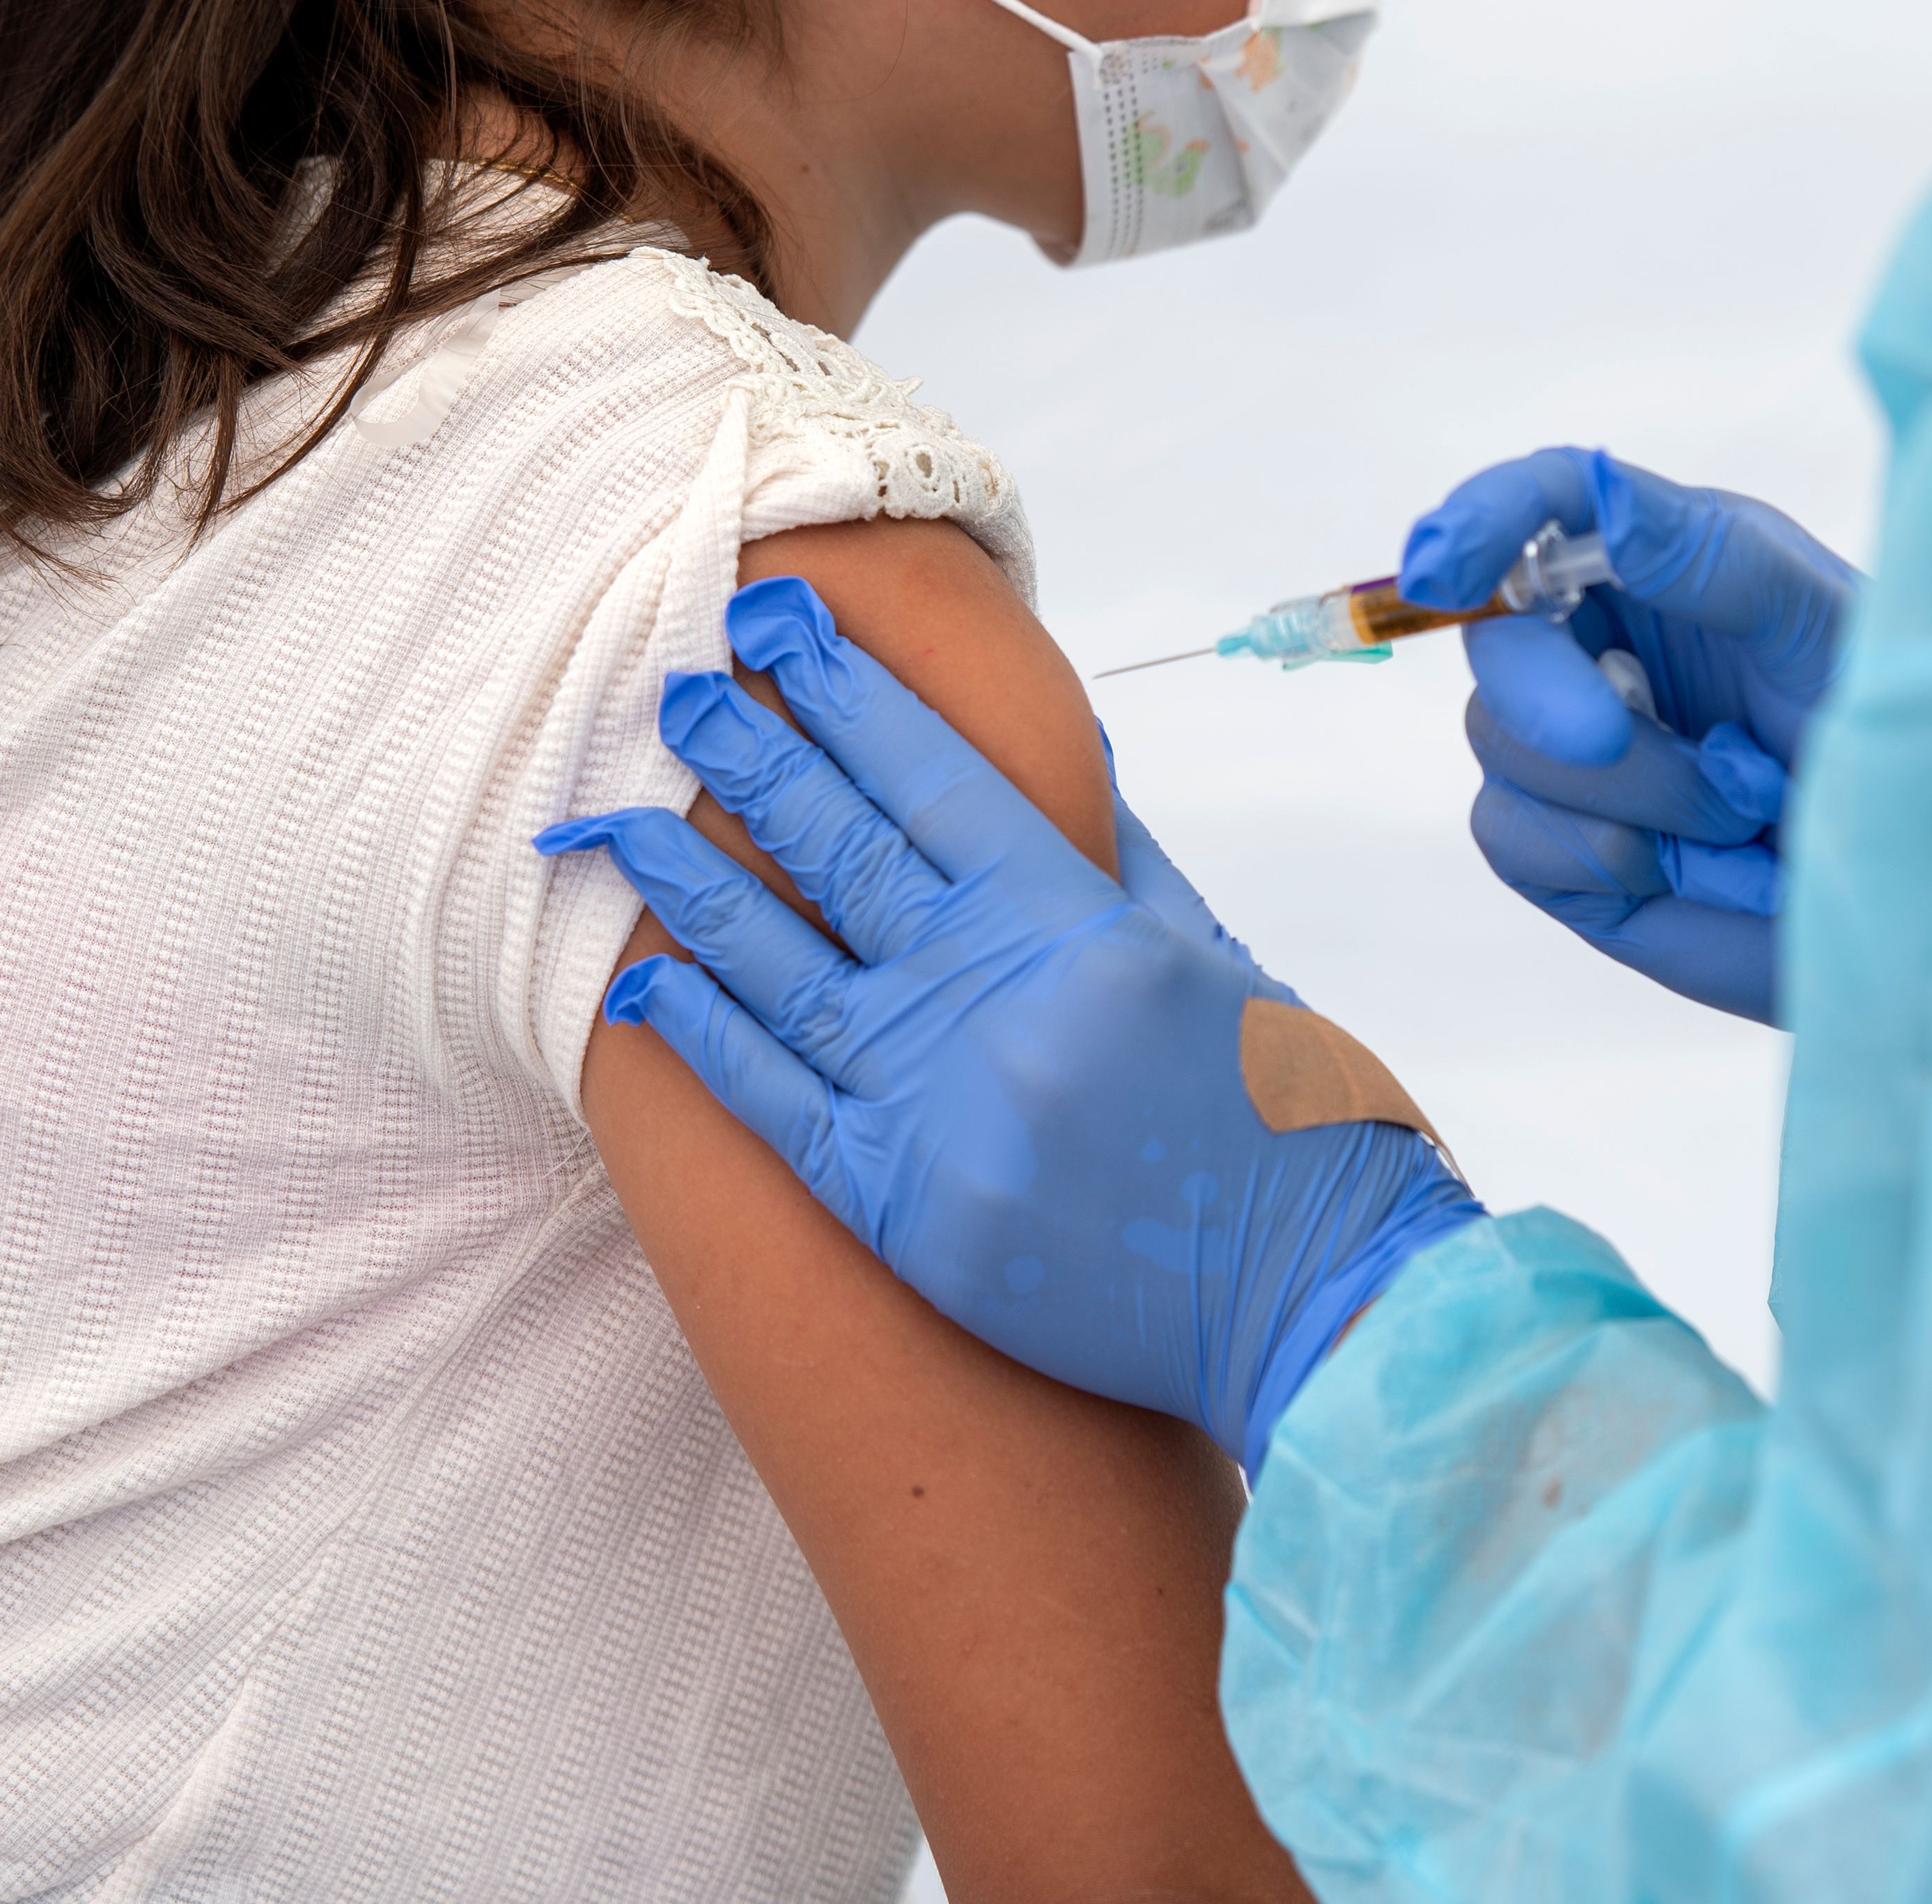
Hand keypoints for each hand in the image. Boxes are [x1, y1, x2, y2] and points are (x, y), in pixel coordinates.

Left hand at [538, 579, 1480, 1470]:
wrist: (1317, 1302)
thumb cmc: (1293, 1124)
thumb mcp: (1216, 961)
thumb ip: (1112, 866)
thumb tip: (1045, 774)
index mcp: (1081, 924)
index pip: (930, 776)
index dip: (842, 694)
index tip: (776, 628)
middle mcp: (996, 999)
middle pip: (839, 850)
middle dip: (750, 756)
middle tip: (674, 686)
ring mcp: (941, 1107)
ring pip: (780, 968)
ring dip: (688, 883)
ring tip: (614, 818)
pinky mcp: (907, 1212)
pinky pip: (776, 1105)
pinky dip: (705, 1036)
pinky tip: (643, 981)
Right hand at [1399, 447, 1860, 1022]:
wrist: (1924, 891)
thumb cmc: (1896, 737)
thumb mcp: (1821, 624)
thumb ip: (1707, 555)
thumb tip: (1596, 495)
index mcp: (1666, 560)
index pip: (1544, 507)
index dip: (1479, 522)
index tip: (1442, 568)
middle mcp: (1604, 644)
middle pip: (1494, 637)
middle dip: (1551, 695)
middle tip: (1612, 736)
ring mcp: (1574, 751)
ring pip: (1502, 747)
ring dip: (1635, 792)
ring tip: (1746, 810)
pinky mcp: (1566, 850)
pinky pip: (1515, 839)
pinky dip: (1607, 858)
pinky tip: (1700, 867)